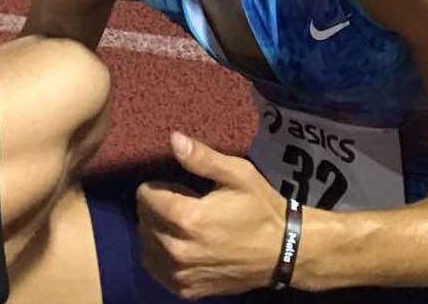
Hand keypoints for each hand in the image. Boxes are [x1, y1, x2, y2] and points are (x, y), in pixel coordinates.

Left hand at [136, 132, 286, 298]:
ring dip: (157, 231)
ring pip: (146, 244)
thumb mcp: (237, 175)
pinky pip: (155, 268)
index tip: (179, 189)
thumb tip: (173, 138)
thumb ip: (202, 158)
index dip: (159, 187)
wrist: (284, 252)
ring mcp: (180, 273)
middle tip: (183, 205)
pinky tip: (181, 246)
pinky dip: (160, 255)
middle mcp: (178, 249)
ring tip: (182, 225)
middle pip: (144, 219)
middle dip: (157, 208)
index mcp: (187, 218)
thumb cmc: (260, 209)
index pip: (145, 196)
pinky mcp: (186, 289)